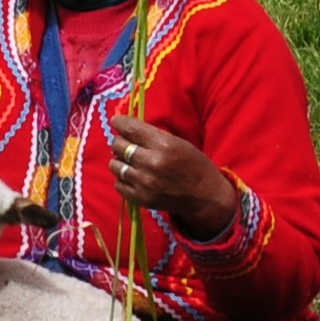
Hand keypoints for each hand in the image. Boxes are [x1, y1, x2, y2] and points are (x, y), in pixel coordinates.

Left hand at [107, 119, 239, 238]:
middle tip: (126, 143)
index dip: (120, 122)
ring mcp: (144, 183)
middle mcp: (151, 163)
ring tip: (128, 161)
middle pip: (118, 146)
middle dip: (120, 141)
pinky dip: (122, 179)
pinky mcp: (140, 199)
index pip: (131, 129)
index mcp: (164, 145)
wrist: (205, 197)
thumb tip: (128, 128)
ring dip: (119, 161)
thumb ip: (154, 135)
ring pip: (114, 165)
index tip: (116, 121)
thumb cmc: (195, 165)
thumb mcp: (179, 143)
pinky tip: (132, 177)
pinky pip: (118, 184)